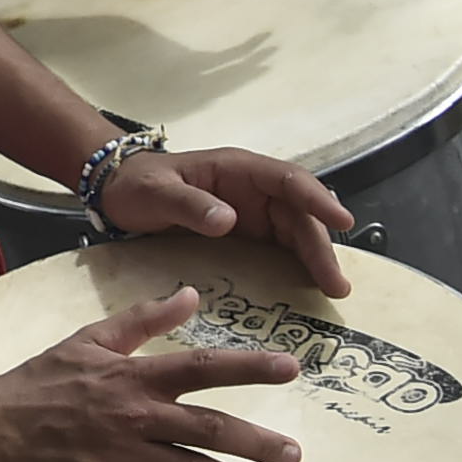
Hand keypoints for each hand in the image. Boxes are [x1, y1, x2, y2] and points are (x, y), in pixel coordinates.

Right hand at [0, 288, 304, 461]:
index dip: (248, 368)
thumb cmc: (36, 382)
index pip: (200, 368)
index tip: (291, 368)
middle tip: (294, 455)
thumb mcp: (86, 340)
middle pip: (207, 428)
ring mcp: (121, 455)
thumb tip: (191, 294)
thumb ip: (141, 320)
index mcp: (129, 375)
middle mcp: (133, 413)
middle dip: (257, 442)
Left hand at [95, 144, 352, 296]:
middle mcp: (253, 191)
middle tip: (336, 283)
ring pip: (296, 234)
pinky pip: (280, 250)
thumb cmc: (137, 184)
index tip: (342, 220)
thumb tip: (229, 220)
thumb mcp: (156, 192)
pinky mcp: (248, 237)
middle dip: (321, 246)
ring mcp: (253, 214)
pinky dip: (297, 268)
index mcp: (237, 169)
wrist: (118, 193)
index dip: (317, 199)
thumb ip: (189, 204)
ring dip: (316, 260)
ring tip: (332, 291)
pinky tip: (307, 290)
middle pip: (299, 214)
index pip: (288, 180)